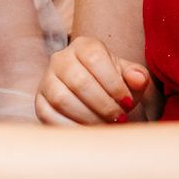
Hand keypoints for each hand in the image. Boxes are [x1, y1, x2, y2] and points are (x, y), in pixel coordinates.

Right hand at [34, 36, 154, 125]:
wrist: (94, 97)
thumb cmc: (113, 85)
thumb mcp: (129, 77)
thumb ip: (137, 76)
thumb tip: (138, 79)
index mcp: (84, 46)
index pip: (95, 59)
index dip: (114, 84)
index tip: (128, 103)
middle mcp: (60, 59)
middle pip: (78, 81)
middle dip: (103, 105)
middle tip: (119, 118)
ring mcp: (46, 81)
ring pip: (62, 99)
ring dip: (88, 117)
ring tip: (106, 125)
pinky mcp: (40, 103)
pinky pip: (49, 116)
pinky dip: (72, 127)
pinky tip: (90, 132)